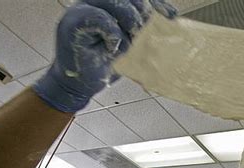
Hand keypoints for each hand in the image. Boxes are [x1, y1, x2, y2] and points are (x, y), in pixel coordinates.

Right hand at [33, 0, 176, 112]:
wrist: (81, 84)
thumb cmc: (104, 64)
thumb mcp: (132, 46)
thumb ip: (144, 32)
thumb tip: (169, 26)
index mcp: (110, 5)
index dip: (155, 2)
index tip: (170, 15)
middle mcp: (95, 2)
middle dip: (142, 11)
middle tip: (147, 31)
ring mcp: (83, 9)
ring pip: (112, 0)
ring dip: (129, 20)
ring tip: (132, 40)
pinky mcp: (72, 23)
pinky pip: (97, 17)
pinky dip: (112, 31)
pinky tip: (115, 46)